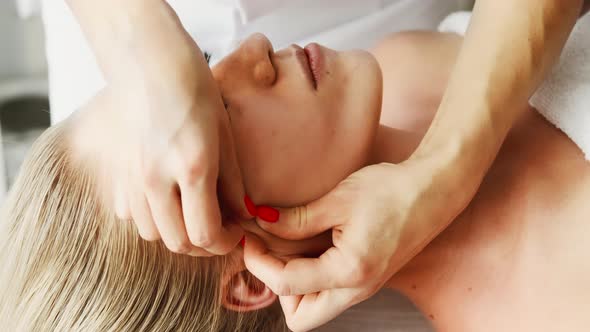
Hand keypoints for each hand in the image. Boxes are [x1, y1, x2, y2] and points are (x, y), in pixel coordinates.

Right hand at [108, 45, 250, 256]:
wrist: (149, 63)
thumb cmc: (195, 91)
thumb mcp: (225, 135)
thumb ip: (233, 184)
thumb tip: (243, 216)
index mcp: (192, 168)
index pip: (205, 233)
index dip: (225, 243)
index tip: (236, 233)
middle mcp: (157, 179)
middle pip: (178, 243)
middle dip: (203, 245)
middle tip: (219, 228)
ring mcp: (132, 178)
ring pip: (153, 234)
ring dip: (177, 233)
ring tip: (193, 213)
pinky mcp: (117, 173)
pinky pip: (131, 215)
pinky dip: (153, 218)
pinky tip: (167, 199)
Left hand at [243, 160, 470, 330]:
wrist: (434, 190)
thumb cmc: (392, 191)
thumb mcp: (339, 200)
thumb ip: (296, 219)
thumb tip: (260, 223)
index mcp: (349, 272)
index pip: (285, 283)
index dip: (257, 261)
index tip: (248, 237)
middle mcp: (357, 290)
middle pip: (301, 319)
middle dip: (278, 288)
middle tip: (273, 250)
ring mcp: (363, 287)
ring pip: (314, 309)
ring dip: (294, 284)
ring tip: (291, 244)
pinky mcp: (366, 278)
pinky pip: (328, 292)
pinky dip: (311, 276)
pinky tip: (310, 242)